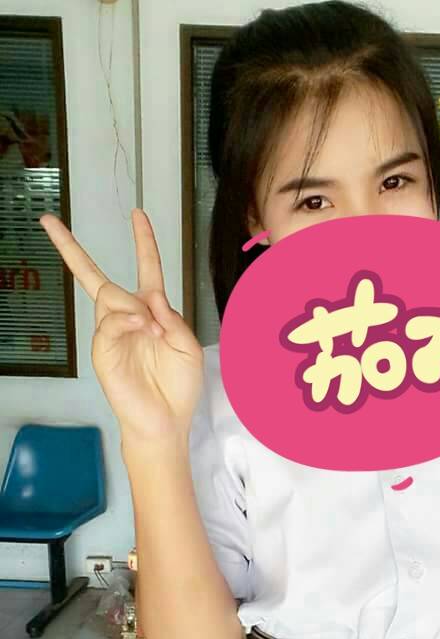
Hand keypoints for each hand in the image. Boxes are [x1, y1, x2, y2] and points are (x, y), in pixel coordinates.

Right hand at [39, 209, 202, 443]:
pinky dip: (127, 320)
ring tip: (151, 330)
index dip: (143, 242)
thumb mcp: (188, 345)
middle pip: (99, 277)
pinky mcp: (103, 349)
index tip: (138, 214)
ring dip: (132, 306)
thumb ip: (172, 317)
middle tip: (49, 222)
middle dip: (72, 249)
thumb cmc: (179, 386)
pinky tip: (143, 330)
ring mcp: (112, 333)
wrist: (167, 420)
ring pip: (109, 295)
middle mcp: (127, 318)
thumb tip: (149, 297)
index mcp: (152, 312)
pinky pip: (109, 321)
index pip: (146, 269)